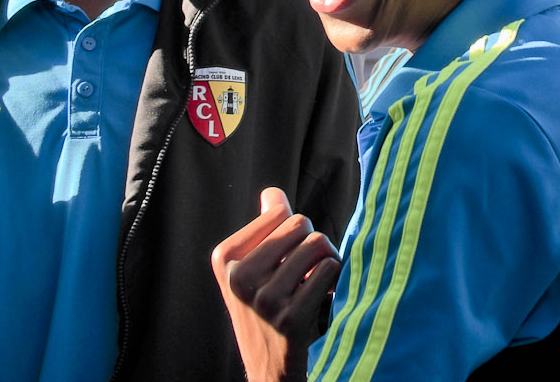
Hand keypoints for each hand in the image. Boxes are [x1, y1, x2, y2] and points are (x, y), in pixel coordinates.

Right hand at [212, 188, 342, 381]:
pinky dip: (334, 279)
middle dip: (312, 242)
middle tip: (310, 267)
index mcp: (225, 257)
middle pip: (300, 223)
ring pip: (318, 244)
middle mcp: (240, 277)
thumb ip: (263, 229)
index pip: (279, 211)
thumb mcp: (250, 270)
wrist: (268, 367)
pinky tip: (324, 296)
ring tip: (318, 280)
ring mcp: (265, 299)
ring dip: (327, 259)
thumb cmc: (264, 311)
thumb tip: (272, 195)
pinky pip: (328, 271)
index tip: (289, 255)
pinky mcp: (290, 317)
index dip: (294, 229)